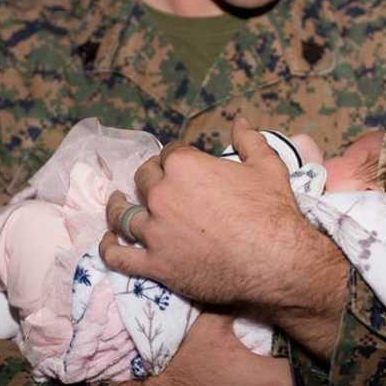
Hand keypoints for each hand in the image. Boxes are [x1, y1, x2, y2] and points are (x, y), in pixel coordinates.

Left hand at [98, 116, 306, 308]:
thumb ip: (249, 140)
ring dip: (120, 207)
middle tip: (160, 186)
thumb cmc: (273, 212)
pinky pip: (119, 256)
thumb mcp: (267, 166)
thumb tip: (240, 121)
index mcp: (184, 166)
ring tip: (120, 204)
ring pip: (123, 215)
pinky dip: (109, 248)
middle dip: (151, 179)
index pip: (169, 154)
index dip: (176, 158)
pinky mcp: (155, 264)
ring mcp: (155, 231)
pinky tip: (109, 241)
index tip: (182, 166)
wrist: (277, 262)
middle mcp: (162, 195)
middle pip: (144, 179)